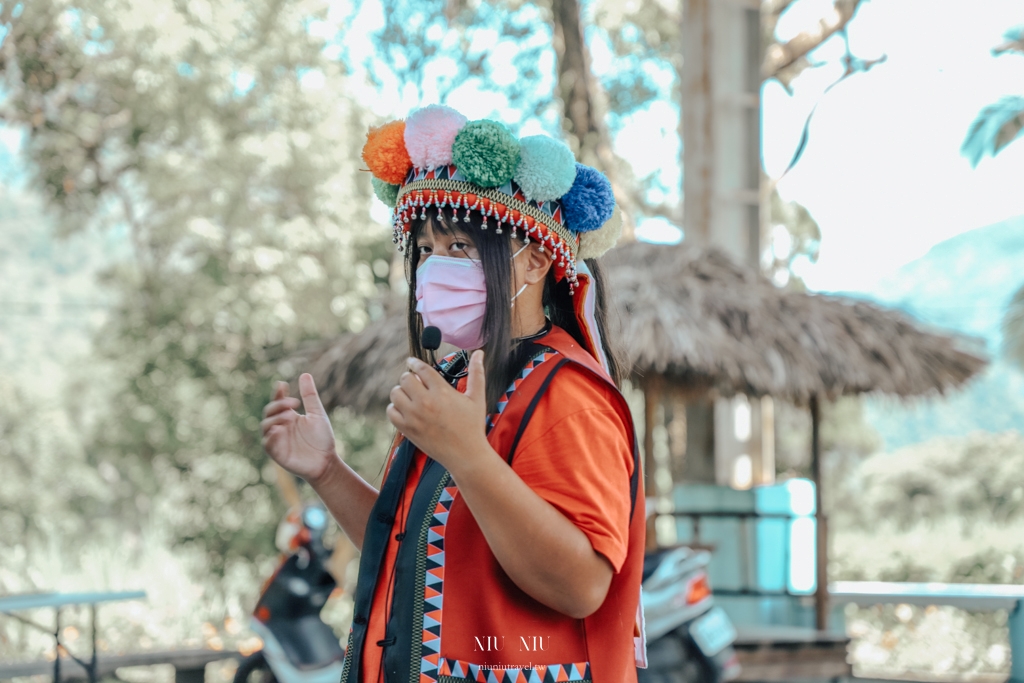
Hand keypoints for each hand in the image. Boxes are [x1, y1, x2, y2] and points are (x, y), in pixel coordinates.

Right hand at [261, 374, 337, 484]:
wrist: (326, 462)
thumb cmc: (322, 439)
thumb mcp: (317, 414)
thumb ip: (310, 396)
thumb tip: (305, 374)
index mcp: (288, 415)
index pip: (278, 401)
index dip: (278, 393)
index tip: (282, 385)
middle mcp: (280, 426)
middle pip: (269, 411)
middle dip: (278, 404)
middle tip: (294, 403)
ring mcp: (276, 439)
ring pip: (266, 425)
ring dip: (276, 418)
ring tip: (291, 416)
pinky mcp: (275, 452)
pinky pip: (266, 443)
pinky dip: (270, 435)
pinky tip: (278, 429)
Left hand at [386, 350, 490, 474]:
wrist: (466, 455)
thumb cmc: (473, 426)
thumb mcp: (477, 398)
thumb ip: (477, 373)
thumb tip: (479, 353)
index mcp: (441, 392)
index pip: (421, 369)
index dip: (414, 362)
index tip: (412, 362)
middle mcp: (425, 402)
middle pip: (405, 378)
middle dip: (410, 378)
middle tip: (417, 383)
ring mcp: (414, 417)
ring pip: (395, 393)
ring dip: (402, 392)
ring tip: (412, 397)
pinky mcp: (407, 430)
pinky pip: (391, 412)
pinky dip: (395, 408)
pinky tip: (406, 410)